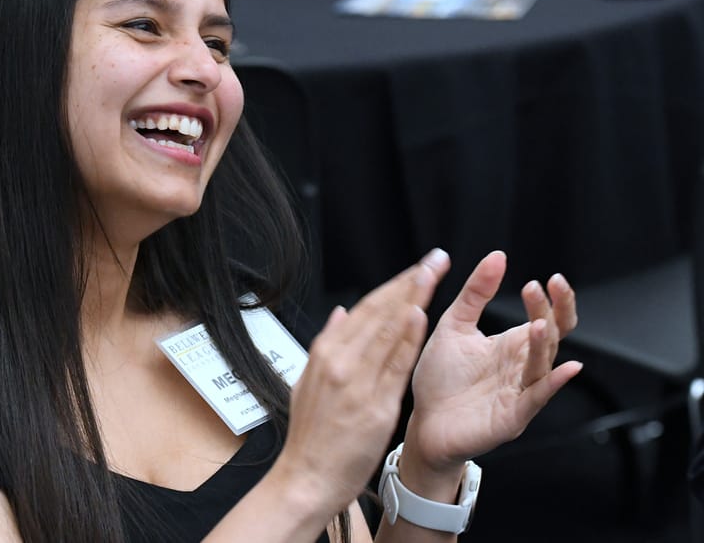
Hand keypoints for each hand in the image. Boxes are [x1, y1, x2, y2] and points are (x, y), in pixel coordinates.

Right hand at [271, 249, 449, 517]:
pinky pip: (394, 365)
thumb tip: (341, 312)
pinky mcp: (374, 405)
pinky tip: (420, 315)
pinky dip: (406, 338)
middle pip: (379, 311)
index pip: (364, 308)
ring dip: (412, 299)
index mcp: (325, 353)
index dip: (393, 285)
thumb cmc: (310, 436)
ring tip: (432, 274)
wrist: (306, 478)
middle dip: (409, 282)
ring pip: (387, 330)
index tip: (415, 268)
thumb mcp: (308, 382)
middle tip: (433, 260)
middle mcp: (340, 361)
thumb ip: (327, 344)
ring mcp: (357, 382)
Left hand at [404, 251, 580, 476]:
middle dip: (553, 311)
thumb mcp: (455, 326)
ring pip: (544, 365)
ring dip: (545, 344)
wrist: (423, 422)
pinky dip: (553, 384)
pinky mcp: (512, 416)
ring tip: (540, 323)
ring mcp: (520, 392)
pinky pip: (537, 398)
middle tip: (545, 287)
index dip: (552, 300)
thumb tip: (497, 256)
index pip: (546, 318)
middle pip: (552, 337)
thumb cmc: (441, 378)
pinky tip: (565, 369)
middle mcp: (521, 367)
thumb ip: (476, 293)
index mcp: (512, 345)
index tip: (547, 279)